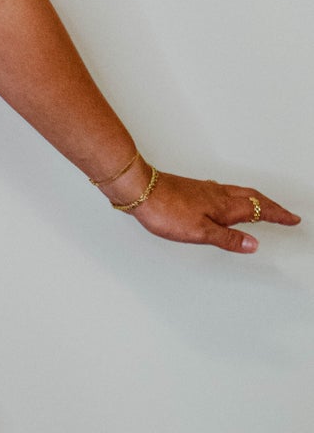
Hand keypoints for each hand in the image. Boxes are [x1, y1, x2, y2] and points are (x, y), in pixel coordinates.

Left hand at [115, 167, 300, 252]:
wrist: (139, 189)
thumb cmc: (166, 211)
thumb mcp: (200, 232)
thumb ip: (227, 239)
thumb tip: (253, 244)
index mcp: (223, 206)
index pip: (257, 209)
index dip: (276, 215)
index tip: (292, 218)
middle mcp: (217, 194)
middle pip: (251, 197)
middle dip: (270, 206)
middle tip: (285, 213)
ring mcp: (204, 190)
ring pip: (238, 193)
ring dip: (255, 200)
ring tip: (263, 207)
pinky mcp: (193, 190)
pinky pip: (224, 191)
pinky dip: (236, 197)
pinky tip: (228, 201)